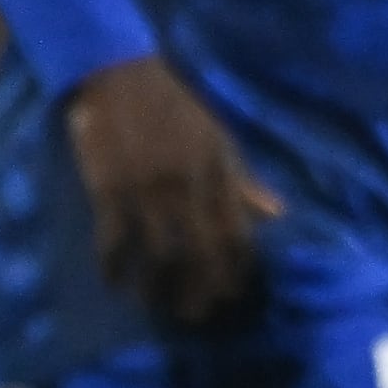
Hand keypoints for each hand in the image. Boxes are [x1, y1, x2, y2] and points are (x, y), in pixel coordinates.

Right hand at [65, 56, 278, 325]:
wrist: (120, 72)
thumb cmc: (174, 107)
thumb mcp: (218, 139)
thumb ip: (244, 182)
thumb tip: (277, 216)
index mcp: (216, 172)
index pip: (236, 234)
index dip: (237, 270)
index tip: (234, 294)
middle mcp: (187, 185)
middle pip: (201, 252)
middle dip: (202, 290)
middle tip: (198, 316)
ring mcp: (147, 188)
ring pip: (160, 254)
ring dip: (159, 288)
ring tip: (158, 307)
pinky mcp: (110, 187)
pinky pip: (114, 239)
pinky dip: (114, 266)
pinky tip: (115, 284)